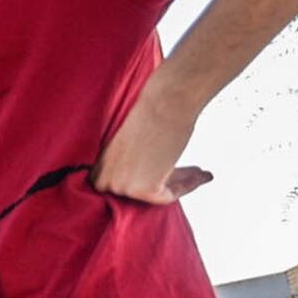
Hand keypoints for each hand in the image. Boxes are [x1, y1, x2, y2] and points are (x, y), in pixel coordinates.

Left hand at [91, 82, 209, 205]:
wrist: (164, 101)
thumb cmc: (148, 113)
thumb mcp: (130, 142)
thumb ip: (131, 162)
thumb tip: (147, 174)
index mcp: (94, 165)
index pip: (124, 181)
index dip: (152, 175)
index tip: (174, 171)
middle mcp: (100, 179)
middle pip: (139, 189)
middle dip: (169, 179)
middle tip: (193, 172)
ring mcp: (118, 186)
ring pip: (154, 192)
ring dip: (182, 181)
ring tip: (202, 172)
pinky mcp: (140, 190)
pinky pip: (168, 196)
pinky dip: (188, 186)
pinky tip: (203, 175)